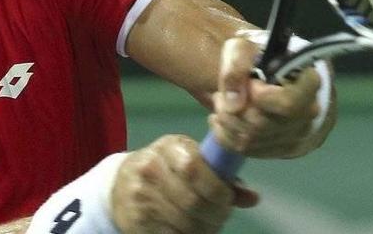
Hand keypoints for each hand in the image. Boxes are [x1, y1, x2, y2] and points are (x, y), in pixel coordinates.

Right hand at [111, 135, 257, 233]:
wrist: (120, 183)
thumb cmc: (165, 168)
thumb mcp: (189, 159)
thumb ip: (221, 175)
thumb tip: (253, 198)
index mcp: (168, 148)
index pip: (195, 168)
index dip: (217, 189)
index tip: (227, 199)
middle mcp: (150, 169)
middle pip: (193, 201)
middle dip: (215, 214)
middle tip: (221, 216)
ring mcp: (140, 196)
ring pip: (185, 222)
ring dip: (205, 228)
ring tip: (208, 224)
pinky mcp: (135, 221)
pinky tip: (191, 230)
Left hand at [207, 36, 322, 157]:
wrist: (264, 71)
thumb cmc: (257, 56)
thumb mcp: (242, 47)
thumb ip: (236, 65)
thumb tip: (235, 105)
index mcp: (308, 83)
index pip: (287, 103)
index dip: (260, 97)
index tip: (250, 84)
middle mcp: (308, 113)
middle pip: (261, 125)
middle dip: (232, 110)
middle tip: (221, 94)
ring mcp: (296, 134)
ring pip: (251, 140)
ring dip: (226, 121)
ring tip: (221, 102)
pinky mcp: (281, 148)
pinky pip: (245, 150)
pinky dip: (225, 135)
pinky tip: (222, 118)